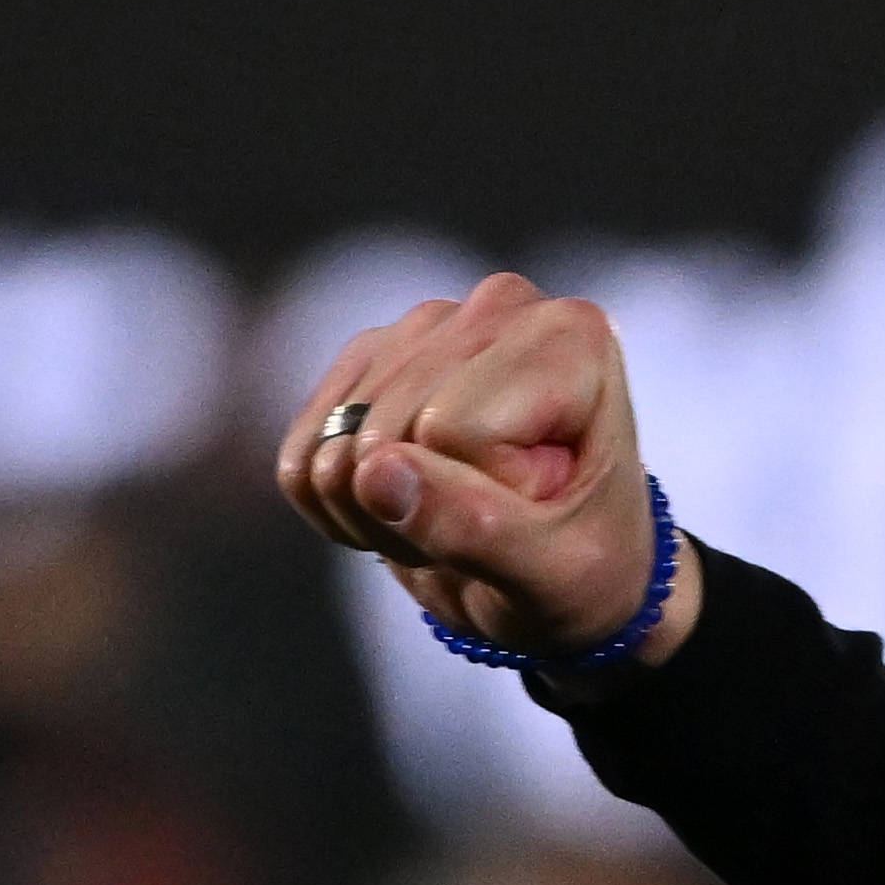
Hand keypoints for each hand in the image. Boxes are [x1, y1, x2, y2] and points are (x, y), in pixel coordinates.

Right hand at [274, 272, 703, 676]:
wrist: (558, 579)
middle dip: (419, 512)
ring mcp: (429, 324)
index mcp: (571, 336)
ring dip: (378, 515)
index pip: (451, 428)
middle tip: (487, 531)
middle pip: (386, 429)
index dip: (478, 500)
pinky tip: (400, 504)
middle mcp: (500, 305)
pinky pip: (302, 448)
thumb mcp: (549, 574)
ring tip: (453, 517)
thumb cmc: (582, 573)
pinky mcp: (372, 355)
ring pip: (338, 440)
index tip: (533, 519)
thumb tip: (374, 472)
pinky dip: (334, 504)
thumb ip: (476, 527)